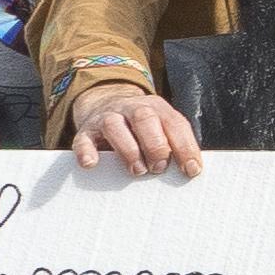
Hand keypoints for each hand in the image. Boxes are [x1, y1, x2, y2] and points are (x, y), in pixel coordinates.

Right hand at [70, 85, 200, 177]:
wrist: (105, 104)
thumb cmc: (142, 129)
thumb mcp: (161, 128)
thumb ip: (174, 144)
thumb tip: (191, 170)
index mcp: (157, 108)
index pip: (174, 123)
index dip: (185, 147)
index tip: (191, 170)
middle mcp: (132, 108)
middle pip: (145, 119)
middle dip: (156, 146)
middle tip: (159, 168)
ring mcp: (107, 117)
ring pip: (114, 126)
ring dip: (128, 150)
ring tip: (137, 170)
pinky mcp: (86, 131)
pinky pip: (83, 139)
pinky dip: (86, 151)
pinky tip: (92, 164)